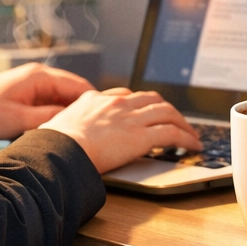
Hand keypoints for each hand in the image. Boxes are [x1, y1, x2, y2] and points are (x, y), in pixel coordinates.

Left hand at [0, 63, 93, 139]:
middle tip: (99, 128)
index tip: (108, 119)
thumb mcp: (20, 120)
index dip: (96, 102)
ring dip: (70, 113)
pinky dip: (56, 114)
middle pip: (73, 91)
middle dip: (85, 109)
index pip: (79, 86)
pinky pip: (49, 102)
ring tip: (83, 131)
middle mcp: (38, 75)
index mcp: (40, 76)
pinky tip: (60, 129)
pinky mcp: (24, 94)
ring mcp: (31, 84)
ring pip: (61, 98)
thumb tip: (75, 121)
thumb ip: (49, 119)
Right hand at [39, 88, 201, 174]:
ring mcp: (131, 118)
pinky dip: (186, 138)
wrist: (61, 150)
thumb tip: (53, 131)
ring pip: (167, 113)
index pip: (125, 95)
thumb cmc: (54, 144)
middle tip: (174, 120)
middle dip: (166, 109)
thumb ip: (63, 124)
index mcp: (95, 99)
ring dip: (182, 123)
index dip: (140, 103)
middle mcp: (116, 103)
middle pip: (151, 99)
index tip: (145, 111)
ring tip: (190, 134)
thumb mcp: (55, 125)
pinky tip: (193, 145)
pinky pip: (172, 133)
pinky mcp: (142, 135)